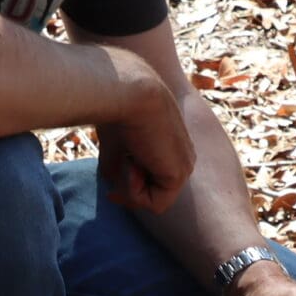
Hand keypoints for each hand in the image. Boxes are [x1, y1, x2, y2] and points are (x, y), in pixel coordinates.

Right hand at [94, 62, 194, 214]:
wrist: (131, 92)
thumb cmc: (119, 109)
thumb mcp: (116, 143)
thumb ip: (117, 165)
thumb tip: (112, 184)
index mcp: (174, 147)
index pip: (155, 181)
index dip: (132, 190)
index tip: (111, 191)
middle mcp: (184, 157)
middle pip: (157, 194)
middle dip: (131, 195)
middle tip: (111, 193)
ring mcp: (185, 166)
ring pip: (155, 200)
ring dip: (131, 190)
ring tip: (126, 163)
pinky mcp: (179, 174)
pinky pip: (156, 204)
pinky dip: (135, 193)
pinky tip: (132, 167)